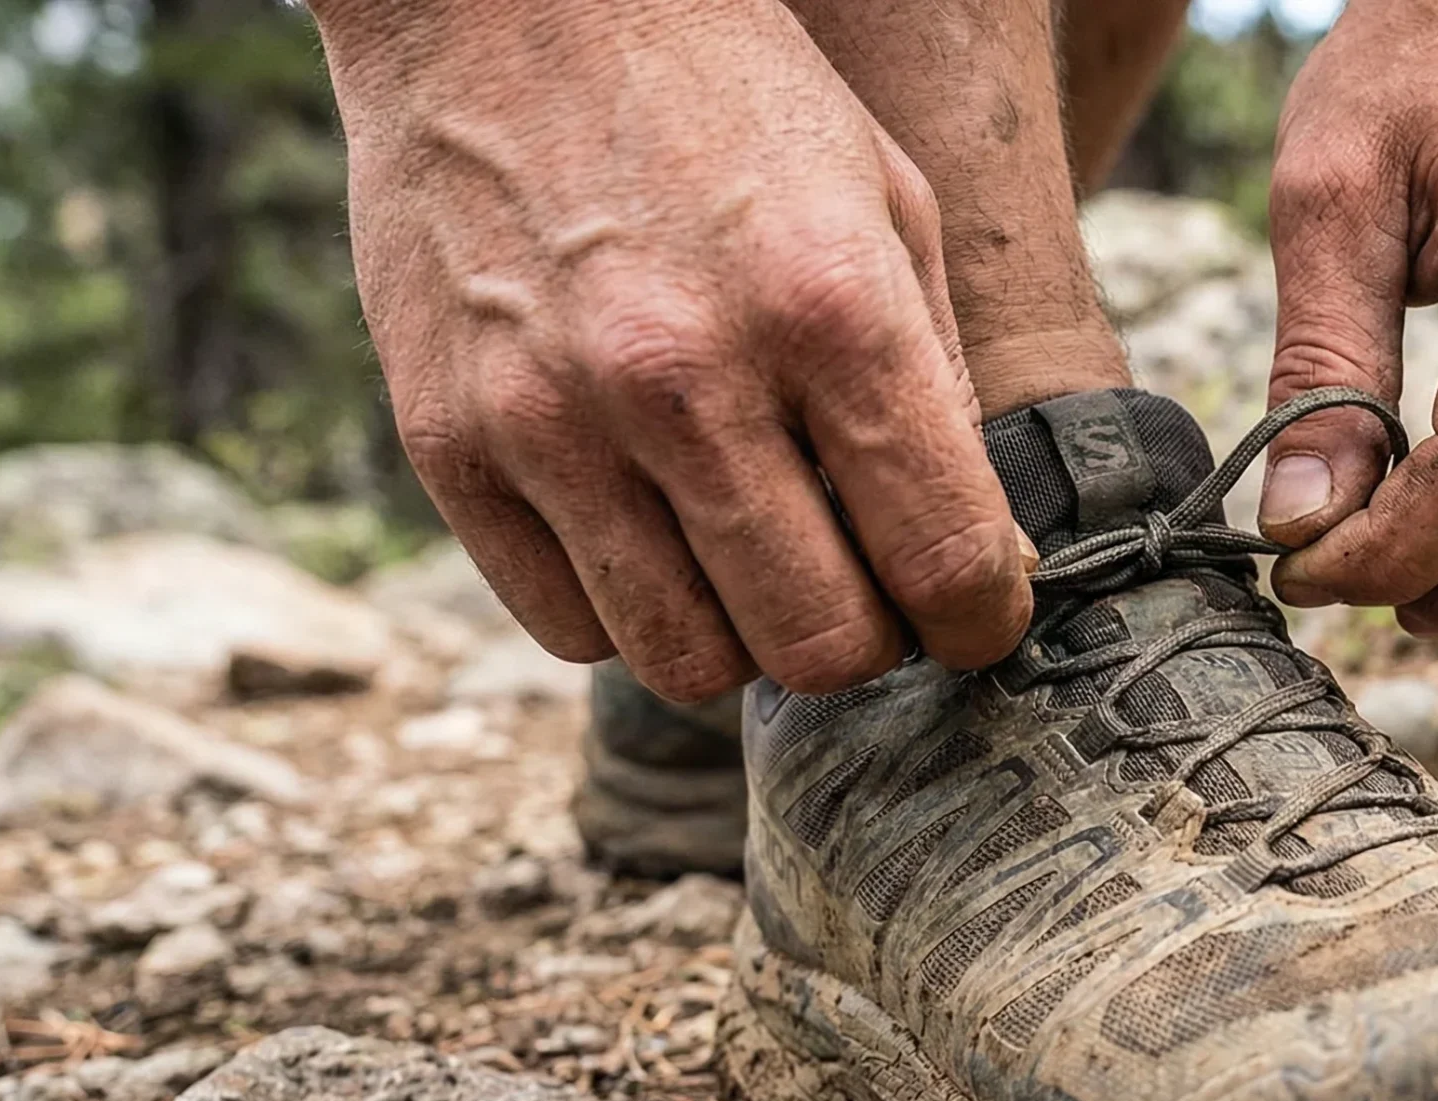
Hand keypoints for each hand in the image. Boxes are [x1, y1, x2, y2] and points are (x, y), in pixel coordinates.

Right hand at [311, 0, 1033, 698]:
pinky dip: (627, 610)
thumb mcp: (887, 203)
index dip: (980, 615)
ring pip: (686, 664)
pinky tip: (650, 530)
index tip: (974, 609)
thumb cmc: (726, 98)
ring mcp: (551, 418)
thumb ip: (939, 389)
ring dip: (743, 638)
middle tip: (862, 584)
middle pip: (818, 647)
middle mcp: (685, 376)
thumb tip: (990, 562)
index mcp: (828, 305)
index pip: (946, 559)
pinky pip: (567, 625)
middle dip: (866, 639)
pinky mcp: (447, 443)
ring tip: (752, 556)